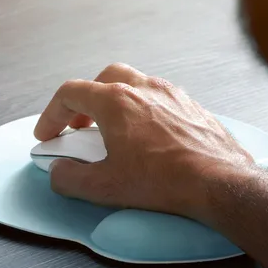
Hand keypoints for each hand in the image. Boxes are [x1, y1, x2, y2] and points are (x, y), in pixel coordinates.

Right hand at [34, 63, 255, 222]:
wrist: (220, 182)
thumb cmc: (164, 182)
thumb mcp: (103, 187)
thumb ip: (70, 178)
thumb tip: (58, 172)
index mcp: (116, 102)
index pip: (70, 94)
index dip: (51, 115)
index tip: (47, 136)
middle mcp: (144, 88)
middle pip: (103, 79)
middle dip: (85, 102)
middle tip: (79, 128)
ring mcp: (172, 94)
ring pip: (134, 85)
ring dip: (115, 104)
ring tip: (113, 133)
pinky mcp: (193, 107)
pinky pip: (159, 99)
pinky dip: (143, 111)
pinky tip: (147, 138)